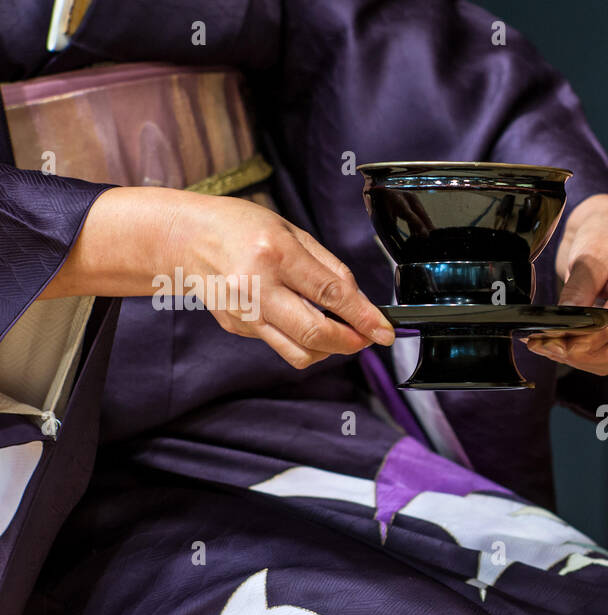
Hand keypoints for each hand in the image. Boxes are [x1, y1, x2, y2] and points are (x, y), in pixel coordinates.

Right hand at [41, 187, 392, 368]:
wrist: (180, 238)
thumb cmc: (237, 227)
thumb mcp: (289, 230)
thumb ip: (328, 266)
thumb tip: (359, 302)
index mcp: (273, 252)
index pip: (330, 293)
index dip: (363, 316)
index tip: (385, 330)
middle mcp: (255, 286)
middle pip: (314, 333)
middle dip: (350, 342)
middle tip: (368, 338)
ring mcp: (242, 313)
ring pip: (299, 352)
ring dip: (329, 349)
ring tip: (340, 332)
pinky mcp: (236, 328)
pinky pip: (281, 345)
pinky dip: (303, 341)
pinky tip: (304, 321)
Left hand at [526, 194, 607, 374]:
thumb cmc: (606, 237)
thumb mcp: (588, 257)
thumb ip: (577, 293)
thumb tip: (563, 326)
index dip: (585, 338)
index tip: (555, 341)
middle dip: (581, 355)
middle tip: (548, 347)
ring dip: (581, 358)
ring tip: (549, 345)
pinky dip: (586, 355)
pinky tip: (563, 345)